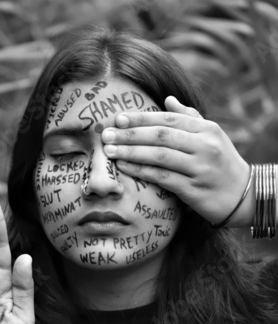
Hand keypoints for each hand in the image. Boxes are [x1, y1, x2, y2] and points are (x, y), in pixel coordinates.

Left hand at [102, 96, 252, 226]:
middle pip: (160, 135)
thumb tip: (167, 99)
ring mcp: (199, 167)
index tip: (118, 119)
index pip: (168, 119)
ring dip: (131, 152)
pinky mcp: (194, 189)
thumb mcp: (212, 137)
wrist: (244, 196)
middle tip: (106, 134)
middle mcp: (204, 145)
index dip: (141, 118)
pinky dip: (141, 171)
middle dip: (130, 134)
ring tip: (110, 151)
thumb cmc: (221, 164)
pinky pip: (162, 177)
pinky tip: (125, 168)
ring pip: (159, 155)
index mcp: (207, 129)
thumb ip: (189, 117)